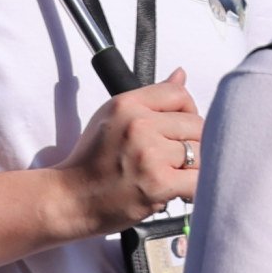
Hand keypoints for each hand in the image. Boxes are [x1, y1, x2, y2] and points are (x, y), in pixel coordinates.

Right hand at [56, 70, 201, 231]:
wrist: (70, 198)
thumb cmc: (91, 161)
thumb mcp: (113, 116)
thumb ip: (151, 97)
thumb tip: (181, 74)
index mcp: (127, 104)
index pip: (180, 95)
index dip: (187, 112)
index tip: (179, 129)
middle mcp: (138, 125)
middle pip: (196, 125)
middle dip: (193, 143)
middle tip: (175, 159)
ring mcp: (149, 155)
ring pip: (200, 153)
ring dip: (193, 167)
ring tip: (173, 175)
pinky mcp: (158, 184)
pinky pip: (198, 180)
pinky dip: (194, 188)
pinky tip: (179, 190)